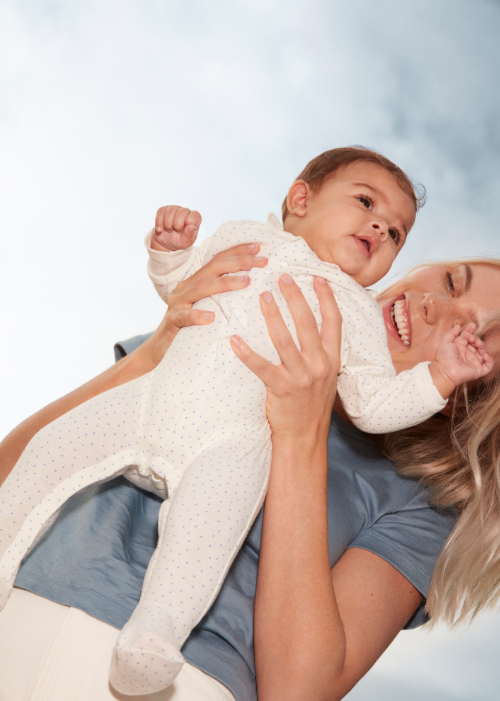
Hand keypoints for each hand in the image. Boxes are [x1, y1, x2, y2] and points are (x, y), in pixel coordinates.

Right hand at [142, 242, 267, 366]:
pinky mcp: (172, 321)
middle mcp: (187, 287)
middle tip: (262, 260)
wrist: (161, 349)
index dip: (238, 251)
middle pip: (213, 268)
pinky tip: (210, 317)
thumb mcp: (208, 308)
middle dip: (239, 261)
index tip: (259, 247)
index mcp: (197, 282)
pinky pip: (184, 316)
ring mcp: (178, 303)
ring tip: (245, 282)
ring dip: (225, 283)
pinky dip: (197, 315)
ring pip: (202, 288)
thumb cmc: (190, 329)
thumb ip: (223, 298)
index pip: (218, 260)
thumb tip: (252, 289)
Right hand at [151, 205, 201, 251]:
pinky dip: (159, 223)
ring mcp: (174, 209)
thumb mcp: (186, 242)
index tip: (184, 230)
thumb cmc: (179, 241)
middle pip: (181, 212)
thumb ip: (189, 235)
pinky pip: (160, 212)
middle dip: (177, 225)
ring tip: (169, 230)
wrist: (167, 242)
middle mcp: (185, 211)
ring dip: (168, 225)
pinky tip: (160, 229)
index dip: (188, 223)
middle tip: (176, 231)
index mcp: (194, 219)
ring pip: (170, 211)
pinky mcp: (164, 210)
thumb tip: (191, 226)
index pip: (195, 216)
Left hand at [229, 274, 341, 443]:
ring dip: (273, 315)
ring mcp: (301, 377)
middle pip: (307, 323)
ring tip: (262, 296)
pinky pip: (261, 367)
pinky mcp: (282, 389)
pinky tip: (234, 340)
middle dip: (295, 296)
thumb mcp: (325, 378)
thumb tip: (310, 329)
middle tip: (282, 277)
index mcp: (332, 360)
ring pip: (285, 339)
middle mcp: (320, 365)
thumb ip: (320, 354)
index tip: (318, 277)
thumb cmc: (311, 407)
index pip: (334, 321)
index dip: (327, 297)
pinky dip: (247, 353)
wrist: (305, 439)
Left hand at [430, 323, 494, 398]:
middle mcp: (468, 354)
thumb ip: (452, 333)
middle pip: (477, 344)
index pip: (468, 338)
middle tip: (473, 338)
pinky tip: (484, 355)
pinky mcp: (478, 370)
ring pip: (483, 352)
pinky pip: (488, 365)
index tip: (472, 325)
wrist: (445, 370)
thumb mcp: (445, 342)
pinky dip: (489, 359)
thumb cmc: (443, 357)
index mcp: (460, 348)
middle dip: (477, 339)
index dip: (470, 331)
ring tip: (477, 344)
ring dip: (483, 346)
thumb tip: (458, 326)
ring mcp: (474, 362)